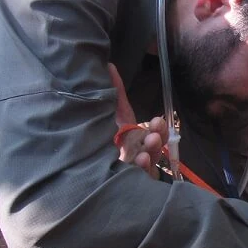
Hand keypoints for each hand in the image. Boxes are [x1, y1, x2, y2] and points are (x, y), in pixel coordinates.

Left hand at [108, 63, 167, 177]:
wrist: (89, 170)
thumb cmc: (105, 140)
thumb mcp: (110, 116)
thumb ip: (113, 93)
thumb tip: (109, 65)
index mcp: (135, 138)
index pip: (152, 132)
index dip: (158, 128)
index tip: (158, 121)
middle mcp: (139, 154)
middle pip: (154, 148)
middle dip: (156, 141)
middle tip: (154, 135)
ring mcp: (136, 170)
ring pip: (148, 163)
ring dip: (149, 155)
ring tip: (145, 150)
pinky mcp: (132, 182)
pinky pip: (139, 178)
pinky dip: (140, 171)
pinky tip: (138, 163)